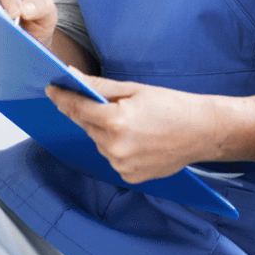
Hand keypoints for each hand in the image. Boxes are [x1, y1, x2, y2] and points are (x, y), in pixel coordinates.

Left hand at [46, 74, 226, 182]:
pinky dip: (119, 147)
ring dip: (107, 132)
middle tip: (116, 106)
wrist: (203, 132)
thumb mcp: (134, 89)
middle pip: (88, 126)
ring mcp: (122, 165)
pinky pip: (113, 158)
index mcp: (116, 121)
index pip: (77, 108)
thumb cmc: (172, 105)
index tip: (52, 90)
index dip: (62, 98)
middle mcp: (115, 147)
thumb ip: (99, 86)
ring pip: (100, 143)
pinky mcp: (130, 176)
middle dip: (93, 114)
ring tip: (135, 124)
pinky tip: (140, 140)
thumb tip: (72, 77)